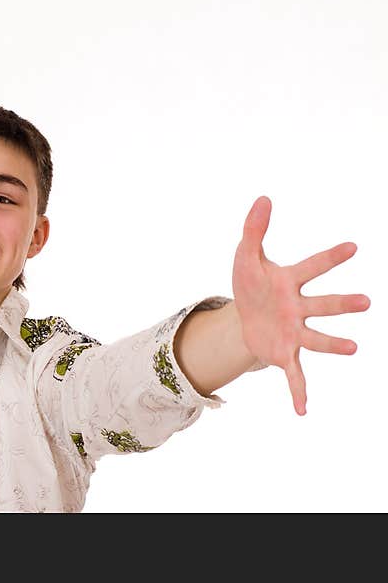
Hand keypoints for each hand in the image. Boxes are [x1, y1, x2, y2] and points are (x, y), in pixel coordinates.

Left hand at [231, 196, 369, 414]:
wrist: (243, 316)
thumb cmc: (251, 283)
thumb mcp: (245, 256)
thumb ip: (253, 229)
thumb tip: (263, 198)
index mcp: (290, 281)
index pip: (313, 266)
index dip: (331, 257)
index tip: (353, 247)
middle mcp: (299, 307)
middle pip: (323, 305)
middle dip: (342, 304)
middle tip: (364, 301)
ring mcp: (294, 332)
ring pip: (317, 339)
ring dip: (334, 344)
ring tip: (353, 348)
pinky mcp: (284, 353)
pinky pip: (294, 375)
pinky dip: (298, 392)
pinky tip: (303, 411)